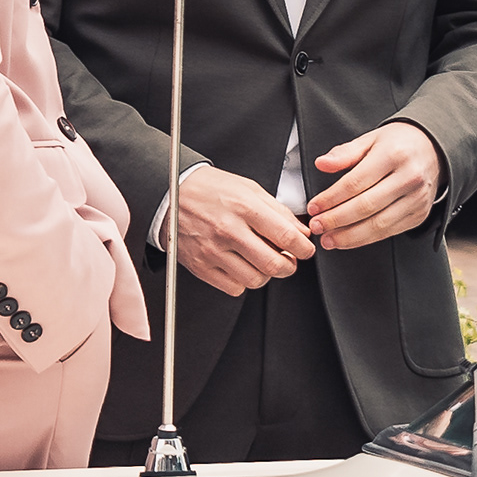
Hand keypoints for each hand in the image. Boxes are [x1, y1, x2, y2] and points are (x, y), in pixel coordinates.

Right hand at [170, 162, 312, 294]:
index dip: (304, 248)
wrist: (171, 194)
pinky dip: (242, 282)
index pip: (287, 237)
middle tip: (289, 260)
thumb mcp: (248, 188)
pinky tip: (240, 266)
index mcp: (244, 207)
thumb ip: (277, 211)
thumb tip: (301, 232)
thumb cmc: (210, 189)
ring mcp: (213, 251)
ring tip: (261, 260)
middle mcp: (228, 231)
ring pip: (256, 280)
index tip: (306, 250)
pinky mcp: (201, 266)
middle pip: (274, 265)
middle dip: (290, 266)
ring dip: (266, 274)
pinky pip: (234, 288)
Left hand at [306, 121, 443, 252]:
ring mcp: (417, 199)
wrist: (434, 150)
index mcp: (393, 155)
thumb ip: (345, 153)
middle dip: (336, 220)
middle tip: (317, 226)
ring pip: (378, 225)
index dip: (331, 198)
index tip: (314, 207)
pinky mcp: (419, 215)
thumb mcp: (370, 139)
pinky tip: (349, 239)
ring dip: (349, 236)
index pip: (355, 182)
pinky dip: (366, 239)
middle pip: (366, 206)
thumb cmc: (398, 144)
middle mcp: (409, 178)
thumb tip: (322, 164)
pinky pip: (389, 232)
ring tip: (328, 239)